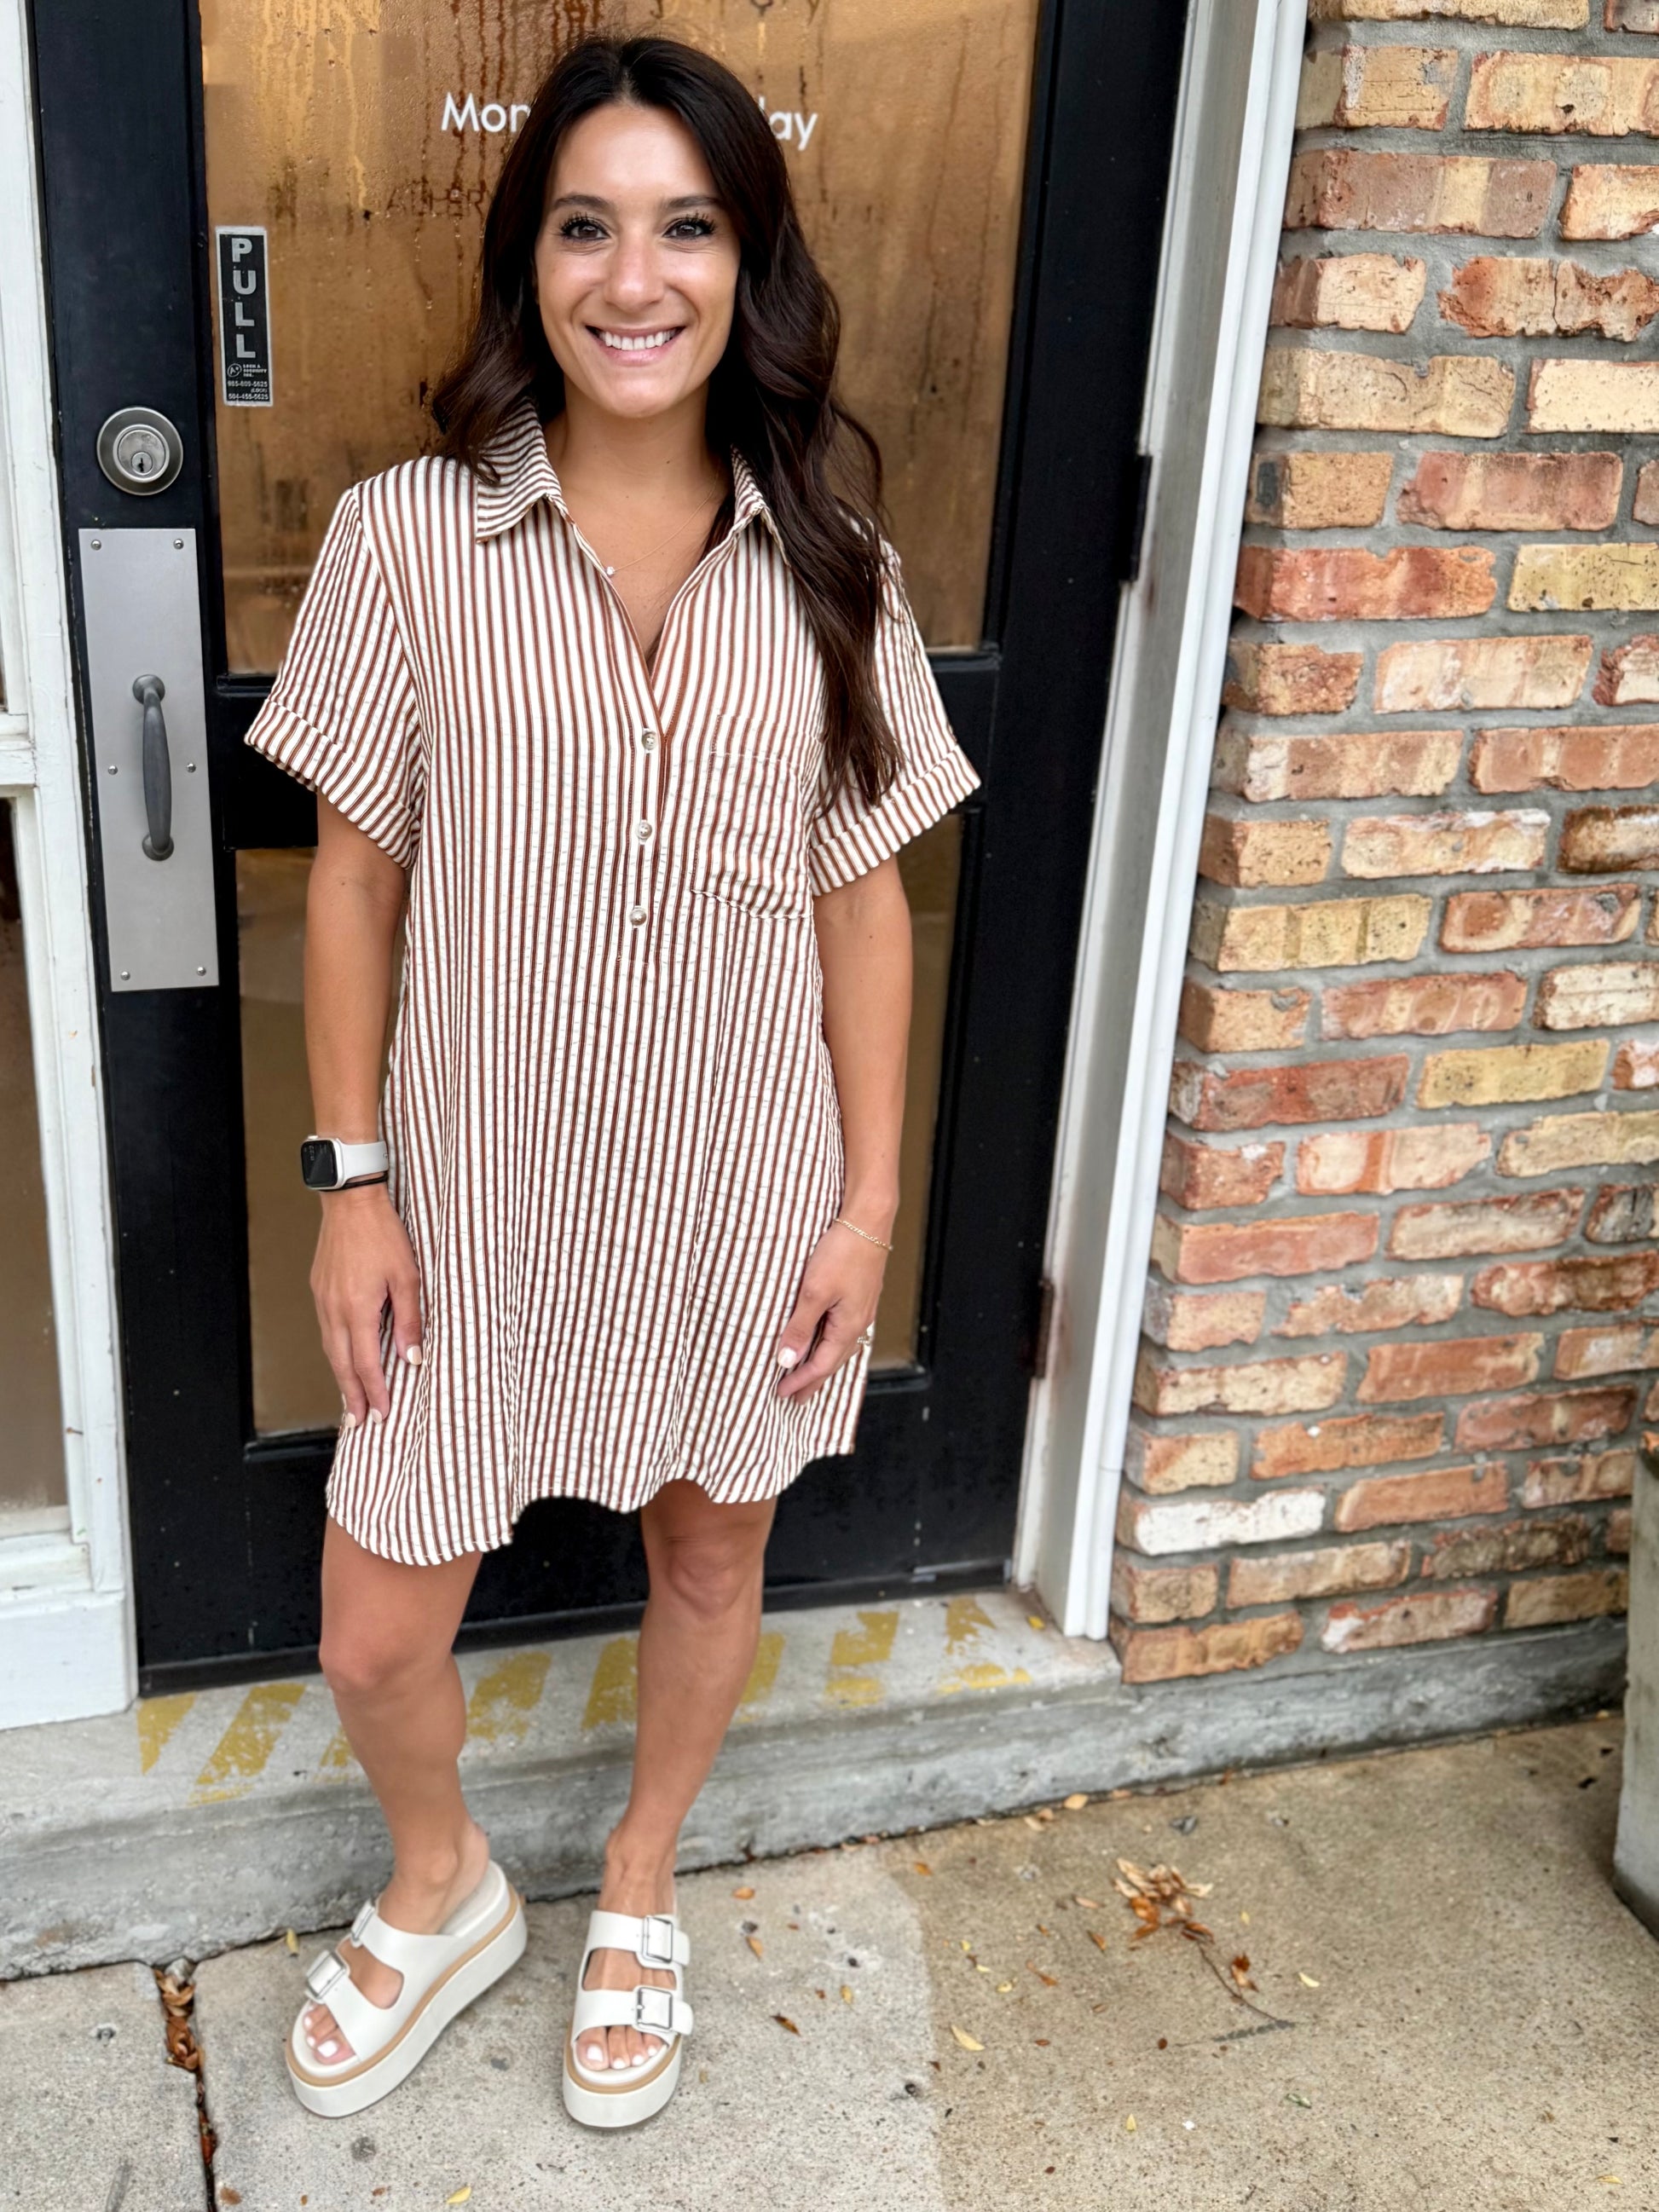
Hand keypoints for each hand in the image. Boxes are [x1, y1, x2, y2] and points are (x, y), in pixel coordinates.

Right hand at [310, 1183, 423, 1425]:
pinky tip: (344, 1358)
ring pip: (330, 1349)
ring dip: (341, 1377)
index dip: (374, 1392)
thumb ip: (410, 1319)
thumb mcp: (407, 1277)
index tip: (381, 1415)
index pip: (365, 1363)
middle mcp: (334, 1309)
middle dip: (351, 1396)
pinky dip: (335, 1352)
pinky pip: (326, 1330)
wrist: (351, 1202)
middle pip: (341, 1364)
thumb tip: (412, 1357)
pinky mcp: (319, 1289)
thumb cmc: (383, 1234)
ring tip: (351, 1399)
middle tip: (358, 1423)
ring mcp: (322, 1299)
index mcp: (356, 1309)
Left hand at [774, 1218, 886, 1400]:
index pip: (821, 1365)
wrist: (869, 1219)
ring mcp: (862, 1308)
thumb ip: (800, 1327)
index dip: (800, 1381)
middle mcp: (859, 1321)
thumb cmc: (843, 1251)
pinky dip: (830, 1344)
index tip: (781, 1393)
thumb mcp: (813, 1292)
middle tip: (796, 1398)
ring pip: (840, 1346)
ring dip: (822, 1364)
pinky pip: (844, 1331)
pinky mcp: (860, 1295)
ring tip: (808, 1376)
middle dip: (813, 1381)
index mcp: (848, 1326)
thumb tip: (787, 1359)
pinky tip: (824, 1340)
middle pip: (833, 1361)